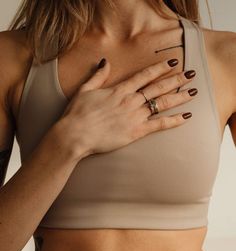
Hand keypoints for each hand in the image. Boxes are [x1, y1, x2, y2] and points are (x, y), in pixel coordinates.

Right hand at [58, 57, 196, 159]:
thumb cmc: (78, 114)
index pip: (144, 76)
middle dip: (176, 80)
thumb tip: (105, 62)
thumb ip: (98, 76)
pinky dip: (173, 121)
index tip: (171, 63)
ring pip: (162, 104)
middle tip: (190, 74)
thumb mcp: (85, 90)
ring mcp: (135, 116)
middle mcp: (130, 101)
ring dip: (179, 97)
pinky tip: (185, 117)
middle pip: (158, 88)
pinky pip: (159, 125)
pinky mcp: (136, 132)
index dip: (159, 68)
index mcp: (119, 90)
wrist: (76, 134)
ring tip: (193, 91)